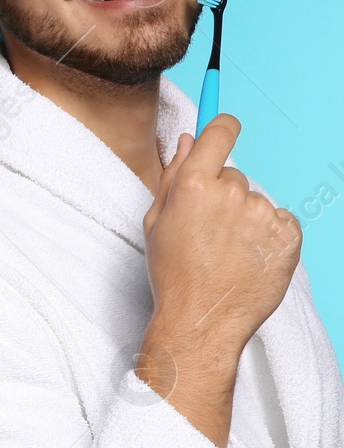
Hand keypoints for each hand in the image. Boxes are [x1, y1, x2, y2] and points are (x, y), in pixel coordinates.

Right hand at [141, 114, 301, 377]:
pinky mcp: (289, 235)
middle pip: (234, 176)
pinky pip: (280, 221)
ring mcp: (263, 214)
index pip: (221, 131)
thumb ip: (173, 175)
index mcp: (194, 184)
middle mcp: (232, 193)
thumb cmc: (173, 272)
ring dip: (246, 218)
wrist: (202, 319)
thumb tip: (187, 140)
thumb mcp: (157, 220)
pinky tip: (249, 257)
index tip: (224, 131)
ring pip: (256, 201)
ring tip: (229, 251)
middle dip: (223, 195)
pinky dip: (268, 235)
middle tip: (209, 230)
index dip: (222, 128)